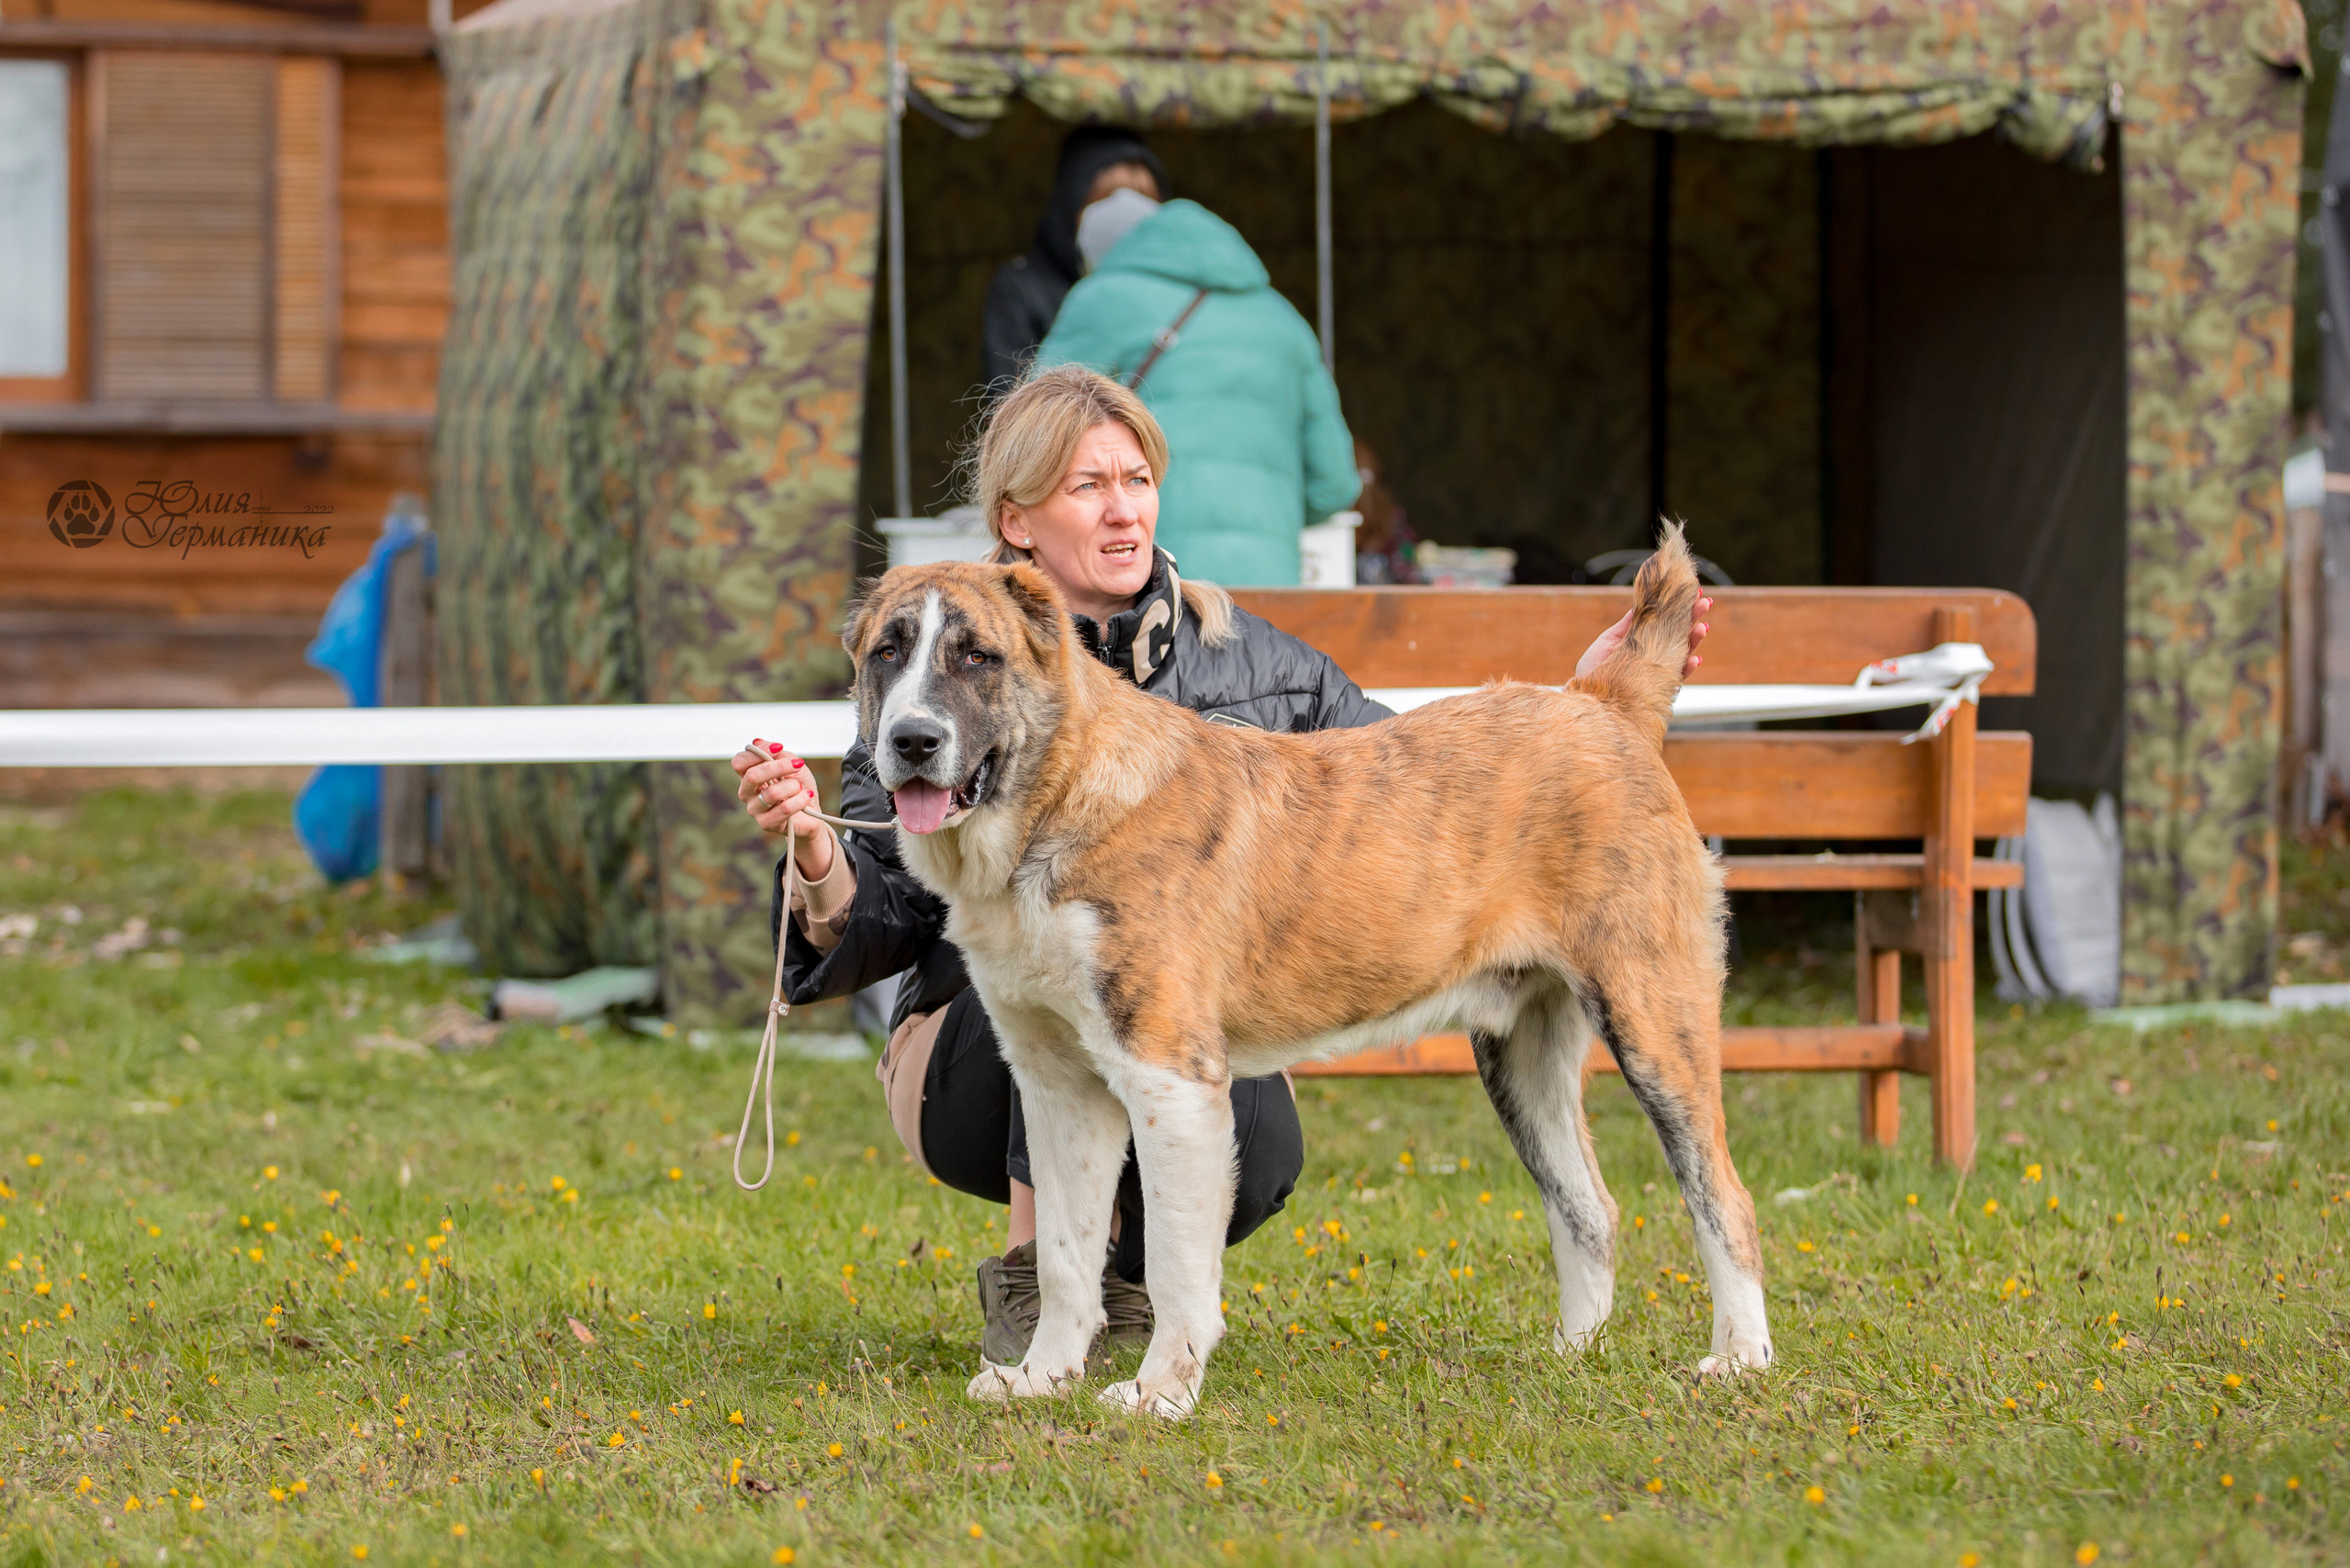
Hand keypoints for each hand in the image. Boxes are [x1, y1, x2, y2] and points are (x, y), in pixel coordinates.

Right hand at [732, 740, 834, 880]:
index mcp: (748, 775)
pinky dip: (800, 800)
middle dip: (779, 767)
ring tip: (801, 787)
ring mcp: (754, 809)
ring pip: (771, 793)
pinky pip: (784, 809)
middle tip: (798, 764)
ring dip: (793, 786)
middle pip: (752, 776)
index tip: (779, 748)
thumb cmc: (798, 785)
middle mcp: (746, 792)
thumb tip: (757, 741)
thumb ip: (776, 753)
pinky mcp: (767, 823)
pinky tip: (806, 797)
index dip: (758, 752)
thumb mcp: (791, 763)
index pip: (739, 762)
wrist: (811, 811)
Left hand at [1575, 595, 1711, 680]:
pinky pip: (1676, 679)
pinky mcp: (1656, 689)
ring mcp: (1657, 672)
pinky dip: (1686, 669)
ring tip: (1703, 627)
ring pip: (1683, 655)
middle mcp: (1655, 657)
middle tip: (1705, 602)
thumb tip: (1643, 602)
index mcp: (1646, 642)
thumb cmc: (1594, 668)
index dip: (1681, 609)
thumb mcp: (1609, 640)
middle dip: (1694, 619)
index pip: (1668, 624)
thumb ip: (1628, 624)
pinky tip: (1695, 659)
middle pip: (1681, 635)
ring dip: (1695, 641)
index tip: (1694, 592)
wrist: (1584, 696)